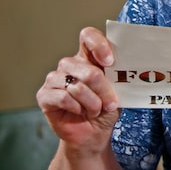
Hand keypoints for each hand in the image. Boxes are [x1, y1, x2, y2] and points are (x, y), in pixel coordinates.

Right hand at [36, 27, 120, 151]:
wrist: (93, 133)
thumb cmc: (106, 108)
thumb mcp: (118, 90)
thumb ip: (117, 75)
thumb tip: (125, 67)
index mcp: (88, 57)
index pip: (88, 36)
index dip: (99, 45)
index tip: (110, 61)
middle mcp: (70, 64)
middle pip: (88, 69)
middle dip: (104, 90)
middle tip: (111, 103)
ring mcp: (55, 79)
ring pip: (77, 86)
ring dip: (92, 103)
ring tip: (96, 110)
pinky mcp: (44, 95)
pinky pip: (64, 97)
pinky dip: (78, 108)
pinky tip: (81, 112)